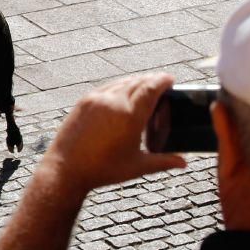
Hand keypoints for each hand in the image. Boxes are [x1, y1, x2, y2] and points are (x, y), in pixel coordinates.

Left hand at [41, 73, 186, 192]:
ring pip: (122, 82)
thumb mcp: (137, 166)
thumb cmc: (102, 170)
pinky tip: (122, 93)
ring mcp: (97, 99)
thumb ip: (163, 162)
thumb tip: (184, 163)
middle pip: (138, 82)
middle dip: (152, 81)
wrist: (65, 169)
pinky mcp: (84, 102)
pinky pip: (107, 87)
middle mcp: (114, 102)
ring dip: (135, 82)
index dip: (163, 81)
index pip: (151, 88)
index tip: (171, 79)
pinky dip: (119, 86)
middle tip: (161, 84)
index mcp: (130, 115)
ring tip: (144, 88)